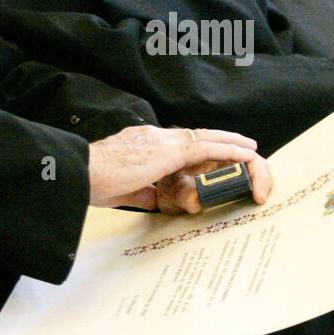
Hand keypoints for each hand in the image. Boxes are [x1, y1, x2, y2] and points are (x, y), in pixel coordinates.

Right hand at [87, 125, 267, 211]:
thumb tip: (152, 198)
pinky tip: (244, 152)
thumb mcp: (123, 189)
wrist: (83, 172)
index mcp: (143, 145)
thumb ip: (141, 192)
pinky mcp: (169, 150)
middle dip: (220, 139)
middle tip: (241, 142)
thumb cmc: (94, 181)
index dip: (197, 146)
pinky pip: (206, 147)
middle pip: (195, 136)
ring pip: (205, 137)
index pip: (178, 144)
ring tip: (249, 146)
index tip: (211, 149)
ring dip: (229, 142)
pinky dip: (228, 149)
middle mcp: (155, 137)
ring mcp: (162, 141)